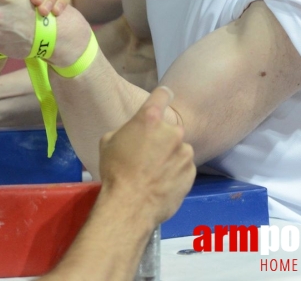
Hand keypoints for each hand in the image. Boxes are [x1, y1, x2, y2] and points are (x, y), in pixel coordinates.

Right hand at [98, 86, 195, 226]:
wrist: (130, 205)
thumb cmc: (115, 170)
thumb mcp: (109, 142)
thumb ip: (127, 131)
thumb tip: (134, 135)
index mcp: (150, 119)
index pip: (162, 94)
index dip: (161, 97)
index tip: (161, 100)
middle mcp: (172, 131)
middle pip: (169, 129)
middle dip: (161, 138)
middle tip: (147, 155)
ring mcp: (185, 152)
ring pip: (178, 149)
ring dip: (170, 156)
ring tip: (155, 173)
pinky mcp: (191, 172)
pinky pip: (184, 167)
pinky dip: (176, 172)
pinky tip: (162, 183)